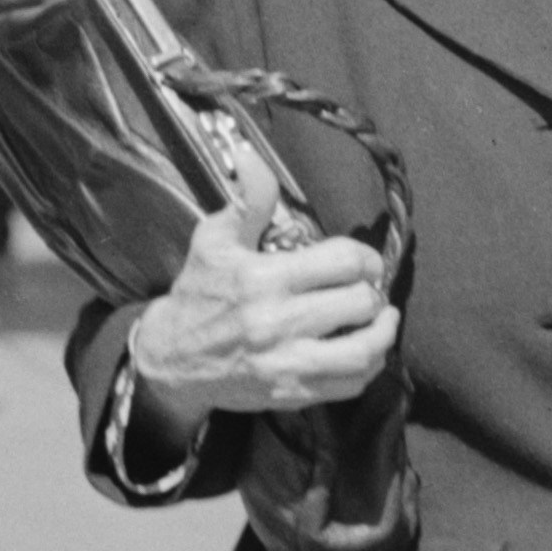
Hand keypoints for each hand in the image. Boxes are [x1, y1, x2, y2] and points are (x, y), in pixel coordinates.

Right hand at [123, 203, 394, 432]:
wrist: (168, 361)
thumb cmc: (198, 294)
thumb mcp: (214, 241)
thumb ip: (248, 202)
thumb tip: (252, 156)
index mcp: (264, 280)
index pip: (342, 262)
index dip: (364, 257)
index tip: (362, 261)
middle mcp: (277, 324)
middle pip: (359, 303)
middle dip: (372, 292)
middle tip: (368, 288)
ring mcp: (285, 364)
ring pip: (361, 352)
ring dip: (382, 333)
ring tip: (382, 319)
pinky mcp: (289, 394)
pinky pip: (347, 386)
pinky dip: (367, 368)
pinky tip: (365, 350)